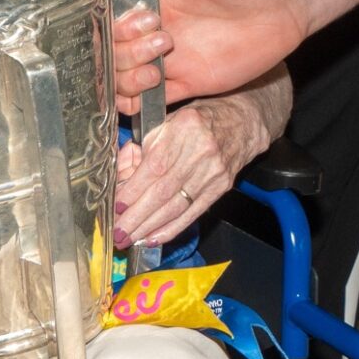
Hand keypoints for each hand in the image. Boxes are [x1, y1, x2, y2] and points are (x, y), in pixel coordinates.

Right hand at [110, 0, 306, 109]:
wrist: (279, 6)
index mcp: (145, 1)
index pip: (107, 17)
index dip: (113, 23)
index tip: (140, 17)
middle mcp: (149, 32)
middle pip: (111, 52)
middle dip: (125, 50)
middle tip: (163, 37)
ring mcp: (165, 60)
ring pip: (123, 79)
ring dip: (129, 78)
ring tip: (157, 70)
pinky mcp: (185, 83)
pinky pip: (149, 102)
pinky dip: (137, 104)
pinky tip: (149, 91)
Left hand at [115, 100, 261, 247]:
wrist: (241, 122)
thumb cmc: (198, 120)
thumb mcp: (168, 120)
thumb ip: (144, 145)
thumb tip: (122, 177)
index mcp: (184, 128)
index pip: (155, 167)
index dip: (134, 191)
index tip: (116, 206)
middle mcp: (200, 152)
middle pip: (164, 192)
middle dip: (137, 216)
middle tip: (117, 233)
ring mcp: (213, 172)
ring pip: (176, 207)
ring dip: (149, 227)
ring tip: (129, 239)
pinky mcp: (221, 188)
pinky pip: (192, 214)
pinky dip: (171, 229)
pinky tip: (152, 238)